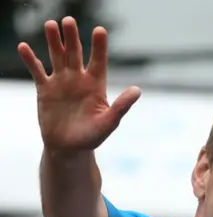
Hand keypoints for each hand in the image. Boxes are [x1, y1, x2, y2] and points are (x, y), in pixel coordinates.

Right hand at [17, 17, 140, 150]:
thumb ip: (121, 106)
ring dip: (54, 41)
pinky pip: (37, 71)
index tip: (100, 30)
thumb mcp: (109, 122)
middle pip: (75, 53)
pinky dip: (30, 60)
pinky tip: (24, 47)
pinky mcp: (45, 89)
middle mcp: (78, 79)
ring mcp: (61, 82)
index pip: (99, 61)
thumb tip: (137, 90)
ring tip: (51, 25)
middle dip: (72, 37)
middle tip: (69, 21)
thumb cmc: (92, 137)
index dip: (99, 46)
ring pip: (57, 56)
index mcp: (96, 85)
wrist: (69, 149)